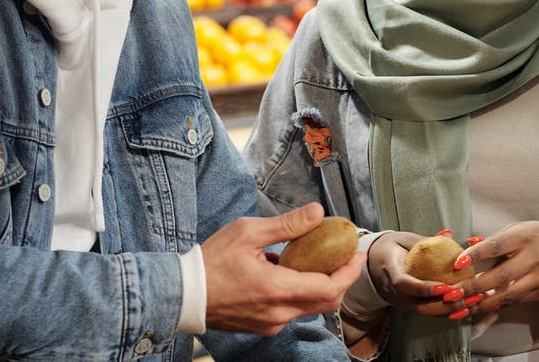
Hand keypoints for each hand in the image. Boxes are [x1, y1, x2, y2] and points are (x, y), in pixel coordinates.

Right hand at [202, 202, 367, 334]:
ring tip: (312, 259)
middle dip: (340, 279)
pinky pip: (292, 310)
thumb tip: (317, 213)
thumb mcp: (248, 233)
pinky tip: (286, 272)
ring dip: (319, 285)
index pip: (329, 288)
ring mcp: (271, 323)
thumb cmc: (210, 262)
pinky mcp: (263, 326)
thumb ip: (287, 225)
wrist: (182, 294)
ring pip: (310, 307)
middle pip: (326, 301)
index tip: (356, 255)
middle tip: (343, 257)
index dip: (349, 272)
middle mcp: (279, 313)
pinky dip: (299, 292)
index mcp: (277, 290)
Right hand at [365, 231, 459, 316]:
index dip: (424, 288)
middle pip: (419, 305)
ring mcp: (402, 302)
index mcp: (390, 272)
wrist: (375, 263)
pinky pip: (429, 312)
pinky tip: (466, 306)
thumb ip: (423, 239)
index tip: (445, 286)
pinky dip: (448, 311)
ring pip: (426, 312)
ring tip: (472, 301)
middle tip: (465, 294)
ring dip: (450, 309)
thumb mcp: (402, 239)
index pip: (405, 284)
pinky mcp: (410, 306)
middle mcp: (394, 292)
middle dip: (444, 304)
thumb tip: (448, 233)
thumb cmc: (392, 248)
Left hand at [447, 222, 538, 318]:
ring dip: (484, 303)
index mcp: (523, 237)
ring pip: (509, 295)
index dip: (476, 255)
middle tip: (452, 293)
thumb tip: (468, 244)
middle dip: (473, 287)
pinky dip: (499, 305)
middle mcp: (533, 258)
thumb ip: (495, 239)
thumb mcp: (520, 229)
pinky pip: (517, 302)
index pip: (496, 246)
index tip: (457, 263)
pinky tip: (483, 307)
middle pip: (500, 275)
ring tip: (463, 307)